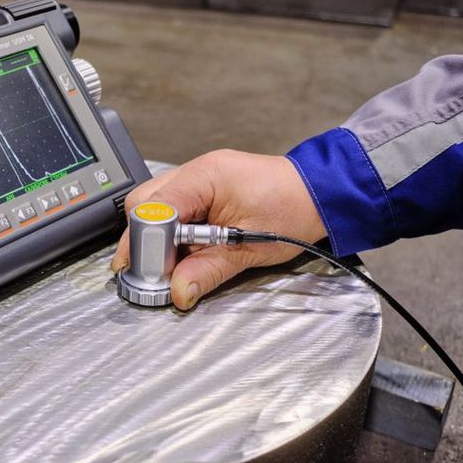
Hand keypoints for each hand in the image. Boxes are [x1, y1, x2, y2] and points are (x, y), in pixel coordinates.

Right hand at [110, 150, 327, 309]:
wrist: (320, 193)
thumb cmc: (293, 209)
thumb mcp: (249, 248)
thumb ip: (208, 270)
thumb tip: (178, 290)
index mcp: (205, 177)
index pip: (153, 208)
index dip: (142, 242)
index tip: (144, 272)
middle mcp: (195, 171)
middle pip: (144, 203)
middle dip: (143, 239)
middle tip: (153, 270)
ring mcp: (197, 177)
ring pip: (154, 205)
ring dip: (158, 236)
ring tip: (173, 261)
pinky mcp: (202, 188)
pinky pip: (173, 207)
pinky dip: (172, 230)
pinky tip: (185, 248)